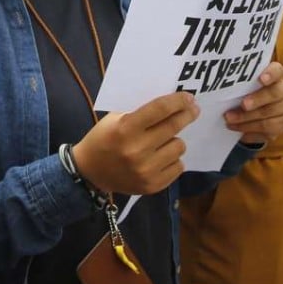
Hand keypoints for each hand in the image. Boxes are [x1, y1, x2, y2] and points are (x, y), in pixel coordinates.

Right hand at [73, 91, 198, 194]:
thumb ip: (141, 113)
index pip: (160, 109)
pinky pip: (178, 167)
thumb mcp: (115, 119)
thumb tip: (171, 104)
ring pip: (179, 147)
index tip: (189, 97)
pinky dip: (173, 159)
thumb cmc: (103, 139)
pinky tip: (161, 157)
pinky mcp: (152, 186)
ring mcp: (146, 170)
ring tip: (164, 141)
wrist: (89, 172)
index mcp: (126, 128)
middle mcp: (137, 150)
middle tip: (193, 110)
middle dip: (187, 115)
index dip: (178, 101)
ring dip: (175, 140)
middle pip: (173, 127)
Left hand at [223, 62, 282, 143]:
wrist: (274, 103)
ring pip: (270, 118)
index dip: (270, 74)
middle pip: (274, 95)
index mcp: (276, 76)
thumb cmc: (254, 90)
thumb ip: (240, 81)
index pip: (277, 70)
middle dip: (257, 100)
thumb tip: (219, 85)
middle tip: (242, 105)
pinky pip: (268, 133)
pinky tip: (237, 132)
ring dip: (247, 121)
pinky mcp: (281, 126)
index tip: (261, 79)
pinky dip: (251, 133)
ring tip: (230, 121)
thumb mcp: (248, 82)